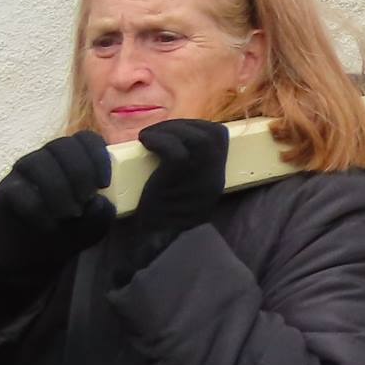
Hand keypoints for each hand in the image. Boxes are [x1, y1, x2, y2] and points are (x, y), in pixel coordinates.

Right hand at [0, 129, 113, 290]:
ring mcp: (21, 174)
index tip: (104, 184)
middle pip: (62, 146)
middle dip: (79, 173)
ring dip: (59, 190)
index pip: (86, 139)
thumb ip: (103, 213)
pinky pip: (17, 190)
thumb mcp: (94, 226)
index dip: (98, 156)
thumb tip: (98, 201)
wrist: (28, 254)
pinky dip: (38, 209)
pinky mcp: (2, 193)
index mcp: (72, 160)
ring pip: (37, 163)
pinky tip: (50, 226)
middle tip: (85, 200)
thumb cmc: (66, 230)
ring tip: (69, 215)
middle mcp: (45, 159)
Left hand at [134, 119, 229, 233]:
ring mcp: (201, 179)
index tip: (176, 129)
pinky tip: (145, 142)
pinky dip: (159, 140)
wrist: (154, 239)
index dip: (196, 126)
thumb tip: (171, 137)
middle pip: (210, 134)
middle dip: (182, 125)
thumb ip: (186, 165)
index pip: (218, 136)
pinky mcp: (180, 181)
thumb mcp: (182, 186)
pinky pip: (176, 153)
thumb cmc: (162, 212)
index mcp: (216, 175)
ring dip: (171, 129)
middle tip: (158, 131)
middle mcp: (215, 176)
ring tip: (150, 136)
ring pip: (197, 139)